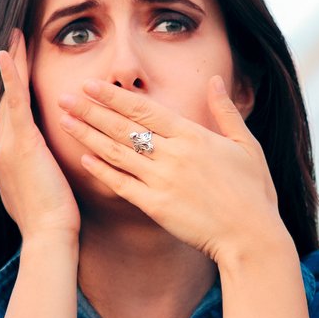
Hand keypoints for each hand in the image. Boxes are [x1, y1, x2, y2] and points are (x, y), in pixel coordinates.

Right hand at [0, 27, 81, 239]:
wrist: (48, 236)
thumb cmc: (53, 220)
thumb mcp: (42, 189)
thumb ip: (38, 170)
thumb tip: (45, 164)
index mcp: (6, 159)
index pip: (10, 116)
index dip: (12, 91)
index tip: (15, 70)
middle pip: (5, 101)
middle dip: (10, 72)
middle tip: (12, 43)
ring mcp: (6, 146)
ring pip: (9, 97)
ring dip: (12, 66)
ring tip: (14, 39)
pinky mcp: (20, 144)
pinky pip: (14, 104)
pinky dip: (11, 78)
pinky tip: (8, 55)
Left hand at [54, 75, 281, 262]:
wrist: (252, 237)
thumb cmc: (254, 192)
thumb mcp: (246, 144)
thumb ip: (225, 111)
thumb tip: (216, 80)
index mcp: (193, 136)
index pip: (145, 110)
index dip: (114, 96)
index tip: (90, 84)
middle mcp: (174, 155)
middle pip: (123, 127)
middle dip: (91, 110)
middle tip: (64, 97)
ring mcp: (163, 181)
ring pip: (117, 153)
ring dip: (88, 136)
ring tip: (64, 121)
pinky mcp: (156, 207)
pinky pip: (122, 185)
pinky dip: (101, 171)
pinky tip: (82, 159)